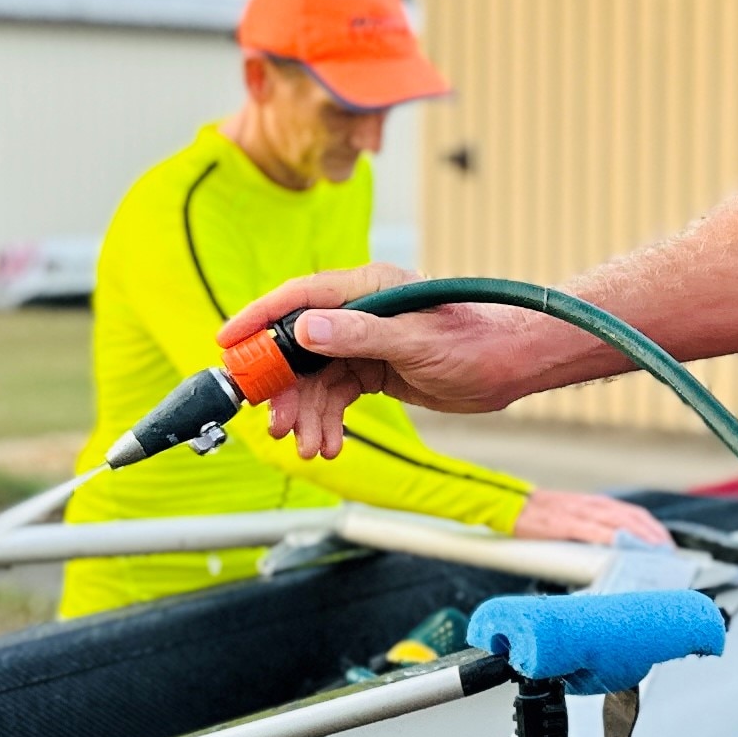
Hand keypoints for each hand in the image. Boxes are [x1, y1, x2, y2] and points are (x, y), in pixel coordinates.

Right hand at [221, 270, 585, 459]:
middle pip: (298, 347)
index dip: (258, 320)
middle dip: (282, 389)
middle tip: (272, 424)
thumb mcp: (414, 340)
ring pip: (315, 380)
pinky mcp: (374, 369)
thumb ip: (358, 334)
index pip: (297, 299)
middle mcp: (359, 312)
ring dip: (306, 414)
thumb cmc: (474, 340)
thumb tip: (305, 329)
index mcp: (364, 289)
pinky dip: (327, 421)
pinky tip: (329, 444)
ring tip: (309, 447)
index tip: (227, 343)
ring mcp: (364, 342)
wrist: (511, 365)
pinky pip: (335, 396)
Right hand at [512, 488, 669, 546]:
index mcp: (595, 503)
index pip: (633, 513)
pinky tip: (622, 546)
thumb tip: (614, 547)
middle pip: (631, 516)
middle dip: (652, 534)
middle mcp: (591, 505)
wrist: (512, 507)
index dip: (652, 527)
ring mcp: (579, 513)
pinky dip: (610, 537)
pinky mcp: (564, 524)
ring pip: (617, 521)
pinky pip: (592, 530)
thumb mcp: (573, 516)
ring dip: (639, 536)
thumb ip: (593, 527)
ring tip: (653, 552)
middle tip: (667, 553)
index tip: (665, 544)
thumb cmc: (541, 515)